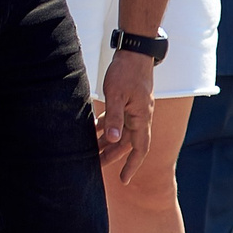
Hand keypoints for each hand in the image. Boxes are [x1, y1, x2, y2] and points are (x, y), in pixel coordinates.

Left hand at [96, 48, 155, 178]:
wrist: (135, 52)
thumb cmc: (126, 72)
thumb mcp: (116, 95)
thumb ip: (114, 118)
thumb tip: (112, 140)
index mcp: (141, 118)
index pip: (140, 148)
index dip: (132, 165)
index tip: (123, 179)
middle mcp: (140, 117)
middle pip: (127, 143)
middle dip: (113, 156)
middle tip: (96, 165)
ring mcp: (134, 109)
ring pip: (121, 132)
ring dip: (108, 142)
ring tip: (91, 150)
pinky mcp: (127, 102)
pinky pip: (117, 119)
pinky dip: (106, 126)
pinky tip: (94, 129)